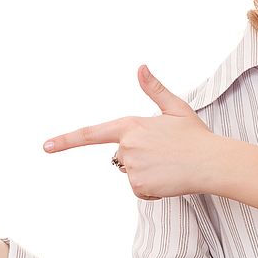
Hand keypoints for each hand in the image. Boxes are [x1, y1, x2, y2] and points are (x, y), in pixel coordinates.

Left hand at [43, 65, 221, 199]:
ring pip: (130, 173)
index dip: (66, 140)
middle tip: (164, 152)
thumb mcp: (176, 108)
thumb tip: (140, 67)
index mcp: (131, 125)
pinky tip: (169, 179)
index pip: (91, 134)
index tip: (46, 146)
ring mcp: (132, 168)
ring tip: (169, 165)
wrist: (212, 163)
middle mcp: (126, 146)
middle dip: (138, 156)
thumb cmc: (195, 135)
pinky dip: (152, 188)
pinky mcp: (139, 187)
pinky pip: (140, 190)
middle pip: (120, 155)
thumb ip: (154, 89)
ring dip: (146, 172)